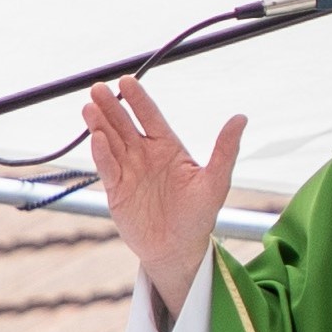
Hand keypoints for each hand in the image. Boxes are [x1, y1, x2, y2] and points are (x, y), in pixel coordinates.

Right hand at [81, 79, 241, 324]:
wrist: (179, 250)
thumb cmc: (199, 216)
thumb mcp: (216, 182)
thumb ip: (225, 150)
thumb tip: (241, 117)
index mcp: (168, 148)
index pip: (151, 117)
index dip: (139, 99)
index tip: (127, 81)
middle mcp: (145, 155)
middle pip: (125, 124)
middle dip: (112, 106)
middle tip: (97, 88)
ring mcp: (129, 171)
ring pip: (111, 142)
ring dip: (100, 124)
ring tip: (89, 107)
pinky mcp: (116, 190)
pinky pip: (107, 168)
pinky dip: (101, 153)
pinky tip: (96, 137)